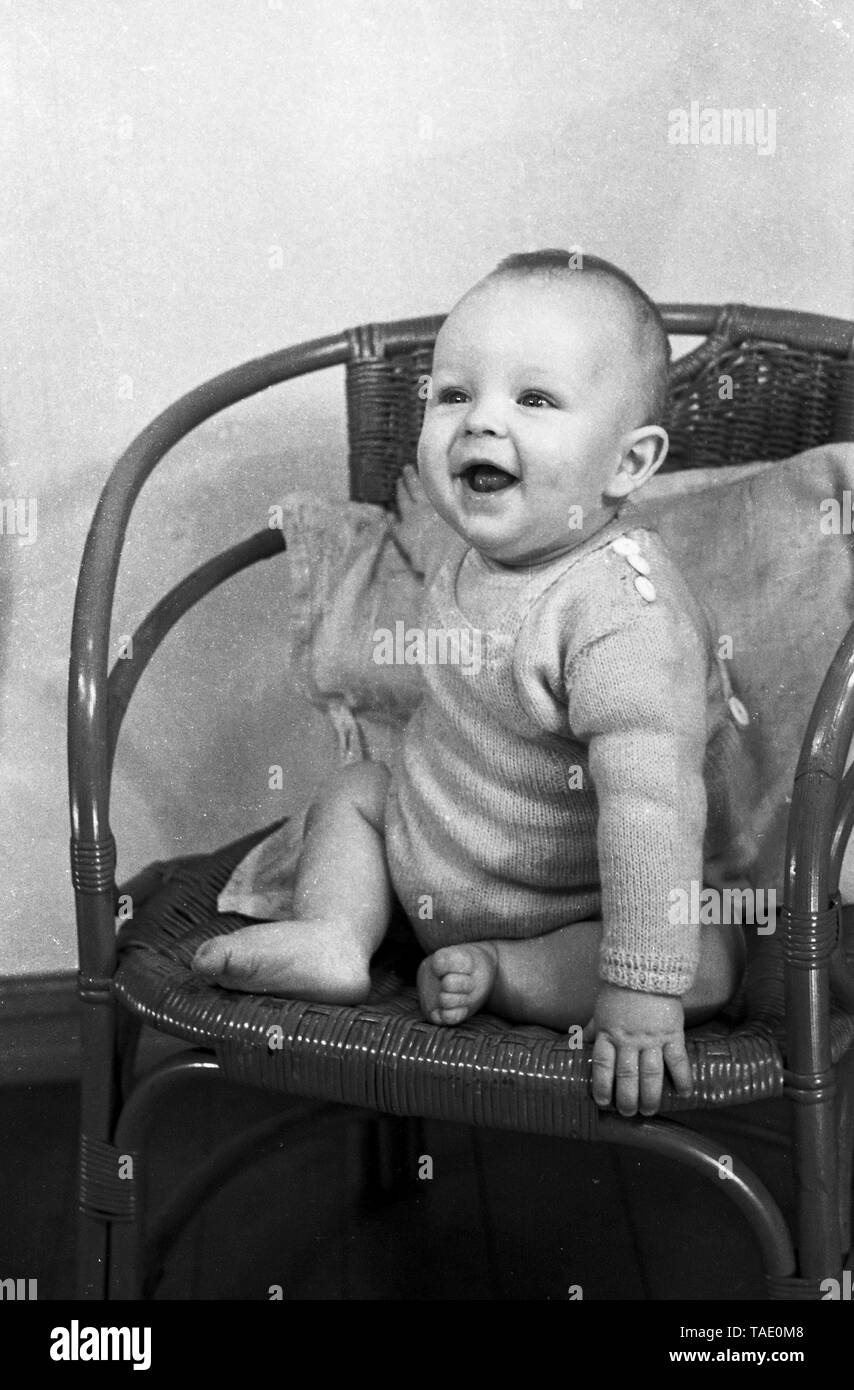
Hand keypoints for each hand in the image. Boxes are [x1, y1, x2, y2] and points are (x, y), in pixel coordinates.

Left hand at [583, 983, 692, 1115]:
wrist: (645, 970)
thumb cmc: (619, 992)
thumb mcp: (600, 1011)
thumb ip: (591, 1030)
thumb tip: (573, 1042)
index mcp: (608, 1033)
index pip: (603, 1065)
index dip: (602, 1086)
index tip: (603, 1102)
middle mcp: (628, 1039)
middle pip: (627, 1075)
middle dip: (627, 1098)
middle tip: (628, 1112)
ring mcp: (651, 1038)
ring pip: (650, 1074)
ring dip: (649, 1096)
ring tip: (648, 1111)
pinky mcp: (672, 1034)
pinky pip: (677, 1060)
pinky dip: (682, 1078)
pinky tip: (684, 1093)